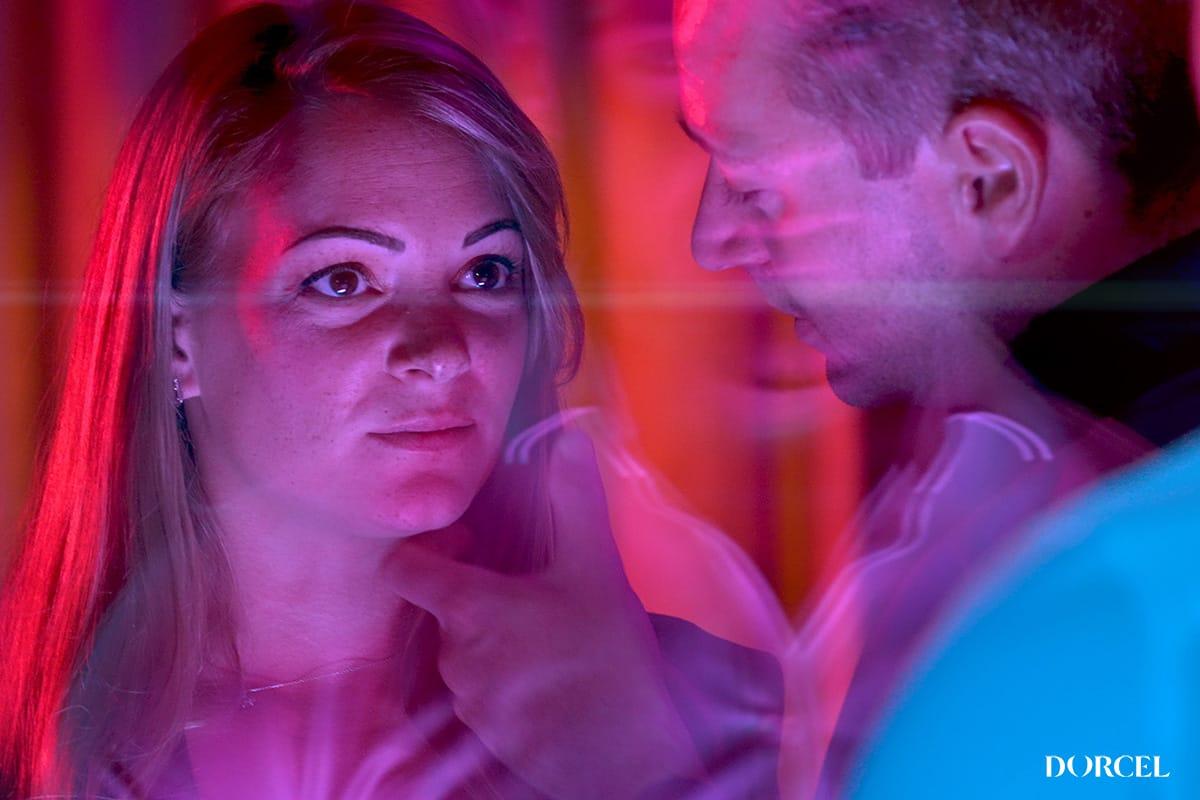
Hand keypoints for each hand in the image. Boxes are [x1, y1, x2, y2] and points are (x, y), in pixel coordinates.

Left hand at [385, 431, 702, 798]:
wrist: (628, 758)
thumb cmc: (608, 657)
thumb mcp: (597, 568)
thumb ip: (577, 499)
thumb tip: (570, 438)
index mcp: (468, 610)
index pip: (402, 570)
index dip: (428, 546)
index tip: (472, 541)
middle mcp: (455, 658)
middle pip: (442, 610)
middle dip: (477, 592)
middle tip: (528, 585)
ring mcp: (469, 703)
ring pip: (465, 653)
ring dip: (495, 637)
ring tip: (549, 631)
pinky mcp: (488, 737)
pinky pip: (485, 694)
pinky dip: (508, 678)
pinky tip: (554, 673)